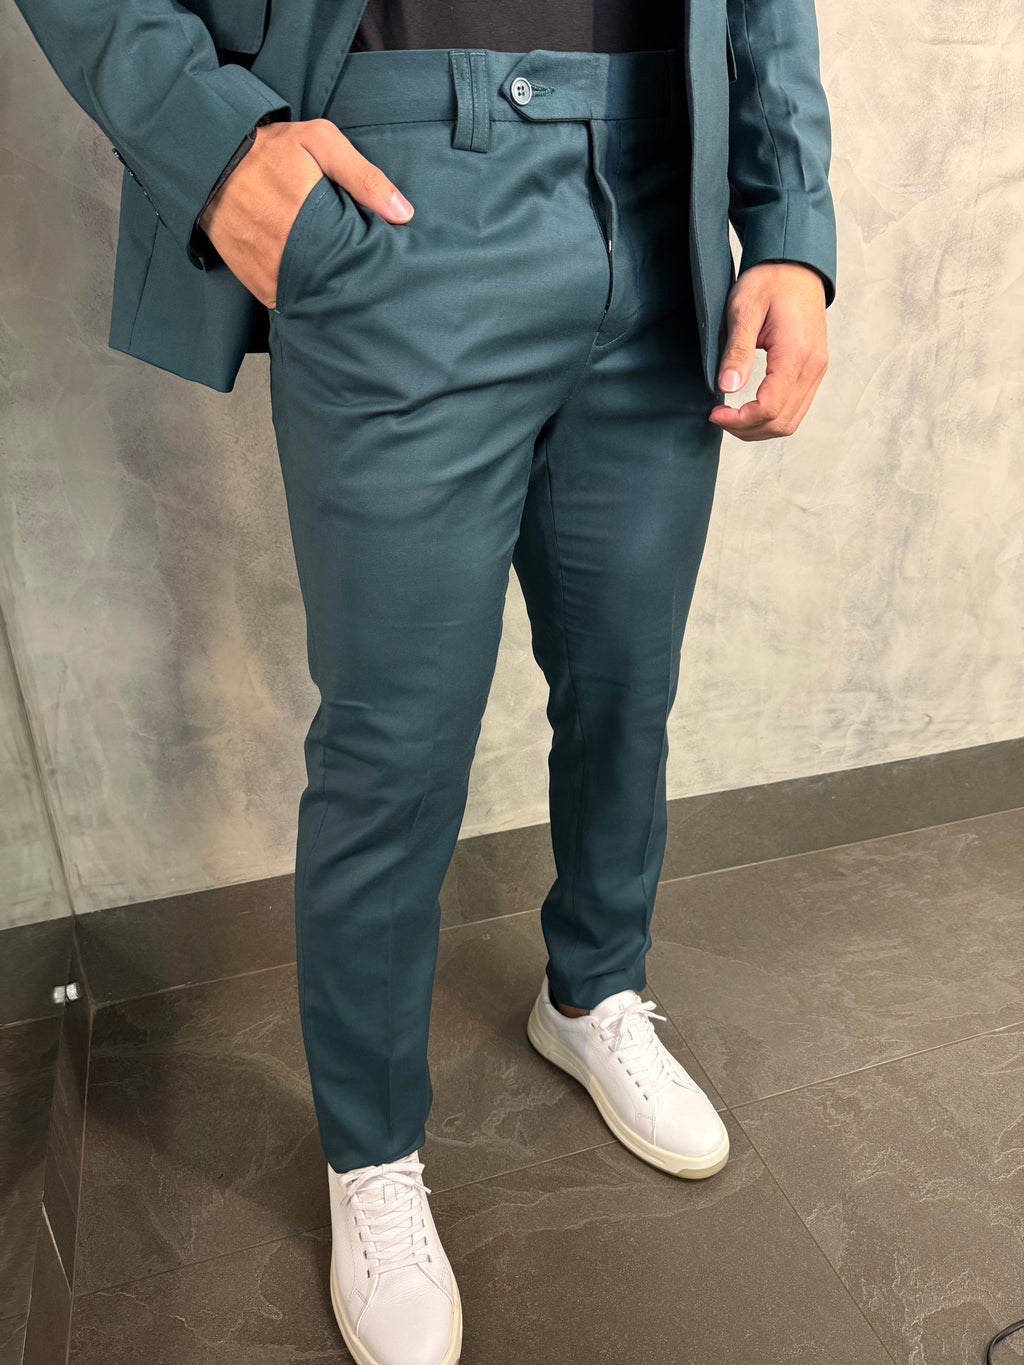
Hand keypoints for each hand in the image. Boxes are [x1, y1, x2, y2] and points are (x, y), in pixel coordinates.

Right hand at [198, 118, 415, 308]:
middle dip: (355, 280)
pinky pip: (291, 301)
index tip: (385, 259)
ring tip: (344, 277)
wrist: (207, 162)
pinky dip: (305, 295)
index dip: (373, 262)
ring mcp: (272, 275)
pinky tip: (318, 283)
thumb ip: (362, 176)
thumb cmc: (268, 148)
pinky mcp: (258, 286)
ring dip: (330, 291)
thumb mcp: (319, 142)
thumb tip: (403, 214)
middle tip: (367, 270)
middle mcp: (289, 255)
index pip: (357, 258)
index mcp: (310, 220)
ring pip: (315, 297)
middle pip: (339, 284)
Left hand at [708, 262, 828, 440]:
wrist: (796, 265)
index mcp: (796, 353)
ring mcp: (816, 370)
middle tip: (719, 418)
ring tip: (732, 417)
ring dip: (759, 428)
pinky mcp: (813, 370)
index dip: (740, 420)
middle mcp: (812, 367)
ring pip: (790, 421)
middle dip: (747, 429)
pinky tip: (750, 409)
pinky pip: (795, 408)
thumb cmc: (770, 281)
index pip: (770, 408)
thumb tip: (727, 387)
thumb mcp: (744, 310)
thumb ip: (737, 351)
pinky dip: (772, 417)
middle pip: (781, 423)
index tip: (714, 412)